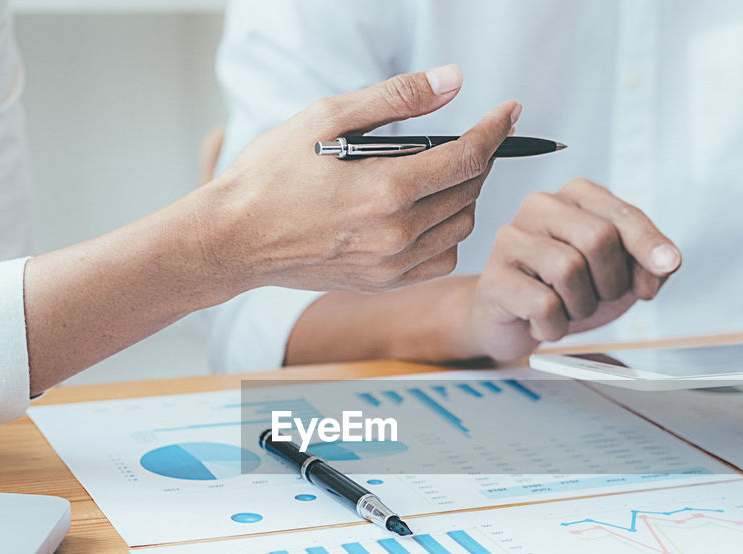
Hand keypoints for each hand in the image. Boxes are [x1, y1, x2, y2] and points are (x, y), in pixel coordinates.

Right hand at [204, 65, 516, 294]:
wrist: (234, 238)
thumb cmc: (271, 174)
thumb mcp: (328, 116)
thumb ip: (397, 98)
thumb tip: (453, 80)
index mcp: (387, 188)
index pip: (469, 157)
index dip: (495, 130)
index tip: (508, 112)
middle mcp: (396, 233)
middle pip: (471, 192)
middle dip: (479, 159)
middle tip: (469, 138)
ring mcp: (391, 264)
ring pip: (461, 228)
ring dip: (464, 197)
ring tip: (442, 175)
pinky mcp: (383, 283)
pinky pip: (440, 260)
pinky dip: (445, 235)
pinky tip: (425, 214)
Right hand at [458, 178, 680, 361]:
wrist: (512, 322)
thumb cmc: (564, 292)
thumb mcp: (617, 276)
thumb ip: (649, 266)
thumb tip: (664, 265)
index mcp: (575, 197)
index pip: (622, 215)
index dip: (649, 244)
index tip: (668, 264)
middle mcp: (541, 206)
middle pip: (598, 239)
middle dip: (611, 282)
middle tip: (598, 298)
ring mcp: (512, 238)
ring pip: (569, 270)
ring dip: (581, 306)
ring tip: (567, 309)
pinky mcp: (495, 277)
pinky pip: (544, 305)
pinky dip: (555, 326)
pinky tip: (544, 323)